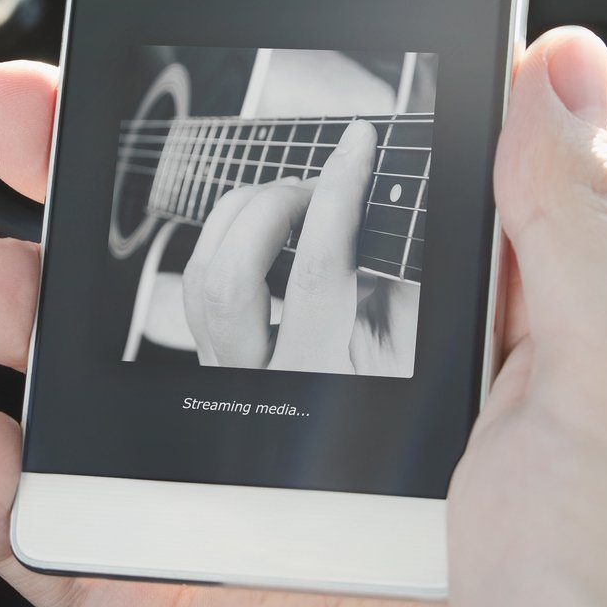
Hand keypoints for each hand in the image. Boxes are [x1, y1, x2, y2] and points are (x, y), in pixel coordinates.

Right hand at [0, 28, 606, 606]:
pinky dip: (20, 512)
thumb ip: (577, 223)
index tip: (169, 52)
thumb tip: (554, 62)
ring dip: (40, 329)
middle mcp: (377, 428)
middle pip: (209, 282)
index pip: (342, 195)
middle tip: (21, 122)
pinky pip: (97, 560)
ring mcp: (293, 527)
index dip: (248, 118)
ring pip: (133, 409)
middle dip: (103, 194)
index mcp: (479, 351)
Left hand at [181, 118, 415, 374]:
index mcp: (318, 377)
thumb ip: (401, 290)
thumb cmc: (386, 398)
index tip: (356, 146)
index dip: (336, 197)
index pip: (316, 273)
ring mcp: (222, 365)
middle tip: (317, 186)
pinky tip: (261, 223)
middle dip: (273, 206)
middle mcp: (258, 377)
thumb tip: (391, 214)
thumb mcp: (410, 354)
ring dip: (241, 214)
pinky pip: (197, 284)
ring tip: (291, 197)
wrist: (344, 460)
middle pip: (232, 274)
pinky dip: (225, 236)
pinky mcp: (209, 351)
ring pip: (201, 275)